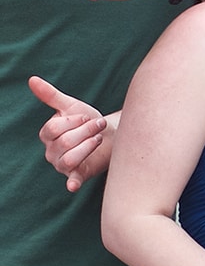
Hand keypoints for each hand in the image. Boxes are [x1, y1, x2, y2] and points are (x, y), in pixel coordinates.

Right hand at [30, 76, 111, 191]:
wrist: (111, 134)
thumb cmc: (88, 121)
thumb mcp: (71, 106)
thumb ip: (51, 95)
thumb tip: (32, 79)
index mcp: (48, 135)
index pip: (53, 129)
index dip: (73, 121)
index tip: (88, 116)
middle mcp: (51, 152)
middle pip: (64, 142)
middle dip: (86, 131)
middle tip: (100, 125)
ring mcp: (63, 165)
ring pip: (70, 158)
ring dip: (88, 146)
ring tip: (99, 138)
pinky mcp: (78, 175)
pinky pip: (72, 181)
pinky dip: (72, 183)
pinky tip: (73, 185)